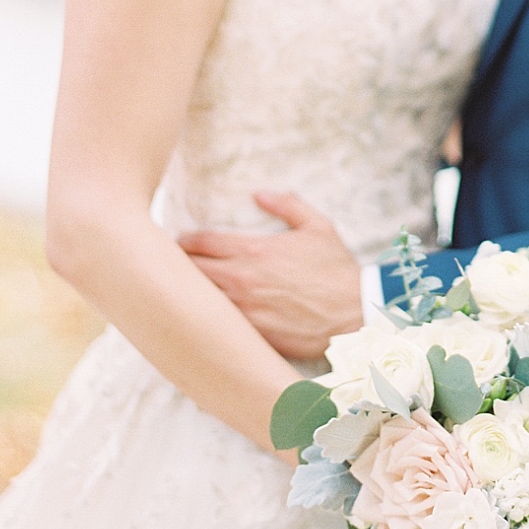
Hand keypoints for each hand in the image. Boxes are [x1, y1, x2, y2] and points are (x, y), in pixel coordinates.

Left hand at [178, 192, 362, 360]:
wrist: (354, 312)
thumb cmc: (336, 270)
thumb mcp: (317, 227)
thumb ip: (287, 205)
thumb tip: (260, 194)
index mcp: (254, 250)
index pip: (201, 242)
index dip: (185, 240)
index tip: (180, 242)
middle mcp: (242, 279)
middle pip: (190, 270)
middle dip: (179, 265)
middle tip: (174, 266)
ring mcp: (244, 309)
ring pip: (199, 299)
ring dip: (189, 293)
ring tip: (183, 291)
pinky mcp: (251, 334)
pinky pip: (218, 325)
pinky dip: (209, 318)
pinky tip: (206, 317)